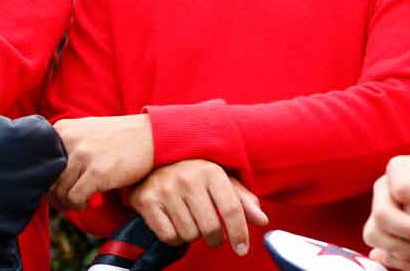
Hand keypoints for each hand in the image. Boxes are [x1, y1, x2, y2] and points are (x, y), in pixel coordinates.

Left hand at [50, 114, 153, 209]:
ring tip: (79, 201)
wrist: (151, 135)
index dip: (46, 180)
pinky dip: (79, 204)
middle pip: (47, 179)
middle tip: (66, 200)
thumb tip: (45, 176)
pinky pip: (75, 198)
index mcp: (63, 129)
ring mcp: (83, 155)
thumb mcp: (86, 131)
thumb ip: (66, 145)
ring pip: (59, 191)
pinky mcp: (97, 172)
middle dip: (55, 195)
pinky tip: (89, 201)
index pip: (40, 163)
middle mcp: (70, 139)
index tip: (56, 187)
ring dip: (67, 202)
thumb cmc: (118, 138)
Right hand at [128, 160, 267, 254]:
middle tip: (212, 235)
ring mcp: (166, 189)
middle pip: (211, 227)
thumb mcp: (220, 180)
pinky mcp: (147, 201)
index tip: (242, 249)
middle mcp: (188, 178)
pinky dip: (175, 238)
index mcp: (211, 171)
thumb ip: (242, 200)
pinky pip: (168, 236)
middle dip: (215, 238)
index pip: (232, 209)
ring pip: (189, 234)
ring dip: (193, 236)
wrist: (151, 161)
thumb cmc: (193, 174)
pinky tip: (175, 224)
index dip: (240, 233)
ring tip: (191, 222)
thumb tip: (262, 220)